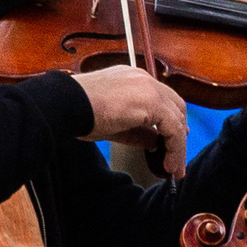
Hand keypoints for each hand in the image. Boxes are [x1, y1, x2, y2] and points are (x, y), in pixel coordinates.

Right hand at [74, 66, 190, 180]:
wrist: (67, 104)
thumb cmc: (79, 112)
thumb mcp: (114, 124)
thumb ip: (137, 131)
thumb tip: (154, 142)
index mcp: (132, 79)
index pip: (160, 98)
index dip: (169, 120)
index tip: (170, 140)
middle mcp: (142, 79)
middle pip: (175, 105)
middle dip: (179, 132)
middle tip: (177, 154)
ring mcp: (148, 87)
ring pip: (177, 117)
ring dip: (178, 144)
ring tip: (173, 167)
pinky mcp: (151, 101)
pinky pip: (174, 128)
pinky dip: (175, 148)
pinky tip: (169, 164)